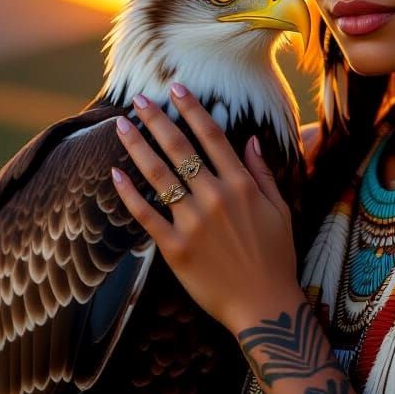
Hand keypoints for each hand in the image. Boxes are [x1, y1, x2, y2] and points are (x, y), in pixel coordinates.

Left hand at [109, 83, 299, 333]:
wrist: (265, 305)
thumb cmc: (276, 258)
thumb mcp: (280, 210)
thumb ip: (263, 173)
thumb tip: (252, 140)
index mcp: (242, 185)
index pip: (213, 136)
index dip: (192, 109)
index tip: (176, 88)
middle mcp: (216, 197)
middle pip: (180, 149)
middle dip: (157, 120)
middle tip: (138, 99)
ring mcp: (193, 222)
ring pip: (159, 176)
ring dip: (137, 147)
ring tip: (120, 126)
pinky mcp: (175, 249)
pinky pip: (146, 215)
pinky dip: (129, 194)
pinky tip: (114, 175)